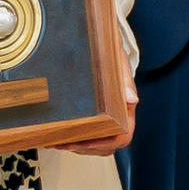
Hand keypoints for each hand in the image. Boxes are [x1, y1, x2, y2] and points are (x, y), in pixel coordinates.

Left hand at [60, 39, 137, 156]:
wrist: (101, 42)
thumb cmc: (110, 53)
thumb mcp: (117, 61)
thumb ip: (125, 80)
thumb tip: (132, 99)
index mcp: (126, 107)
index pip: (123, 136)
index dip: (105, 142)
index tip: (86, 141)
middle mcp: (118, 116)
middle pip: (107, 145)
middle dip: (85, 148)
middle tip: (65, 143)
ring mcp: (106, 118)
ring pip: (96, 145)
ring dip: (77, 147)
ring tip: (57, 142)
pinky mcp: (94, 117)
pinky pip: (86, 137)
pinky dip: (72, 141)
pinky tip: (56, 137)